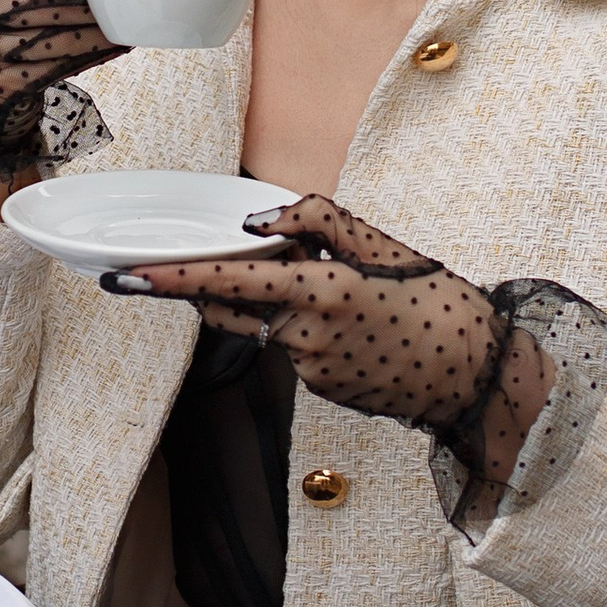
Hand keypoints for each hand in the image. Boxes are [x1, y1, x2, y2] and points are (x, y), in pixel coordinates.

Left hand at [100, 191, 551, 455]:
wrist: (477, 375)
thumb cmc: (437, 300)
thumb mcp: (385, 246)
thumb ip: (319, 222)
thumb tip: (256, 219)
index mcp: (322, 291)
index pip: (229, 283)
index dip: (173, 279)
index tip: (128, 274)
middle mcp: (306, 334)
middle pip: (230, 307)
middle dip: (190, 288)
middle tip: (142, 275)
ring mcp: (310, 368)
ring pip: (264, 324)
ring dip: (271, 302)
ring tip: (338, 291)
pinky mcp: (320, 388)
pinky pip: (293, 347)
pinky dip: (303, 327)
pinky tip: (353, 325)